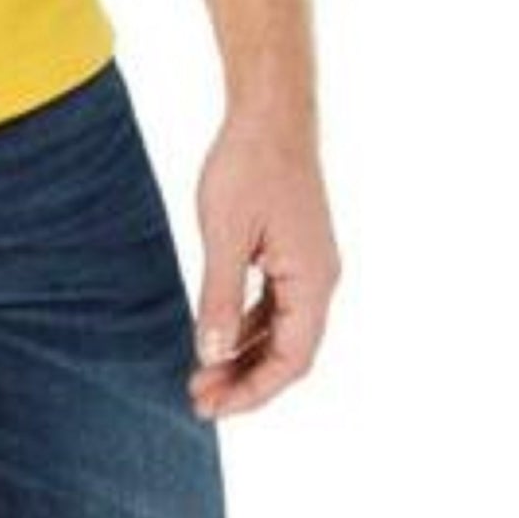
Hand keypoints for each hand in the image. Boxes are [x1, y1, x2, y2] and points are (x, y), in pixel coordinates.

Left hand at [187, 99, 340, 419]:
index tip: (211, 406)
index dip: (252, 391)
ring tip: (202, 372)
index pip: (291, 361)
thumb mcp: (226, 234)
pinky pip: (276, 301)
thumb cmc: (248, 165)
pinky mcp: (294, 248)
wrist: (270, 111)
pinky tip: (218, 332)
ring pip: (282, 328)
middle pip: (289, 351)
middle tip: (198, 397)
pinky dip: (248, 323)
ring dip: (245, 353)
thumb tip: (212, 355)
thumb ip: (220, 297)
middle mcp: (320, 279)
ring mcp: (309, 263)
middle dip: (245, 378)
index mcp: (313, 281)